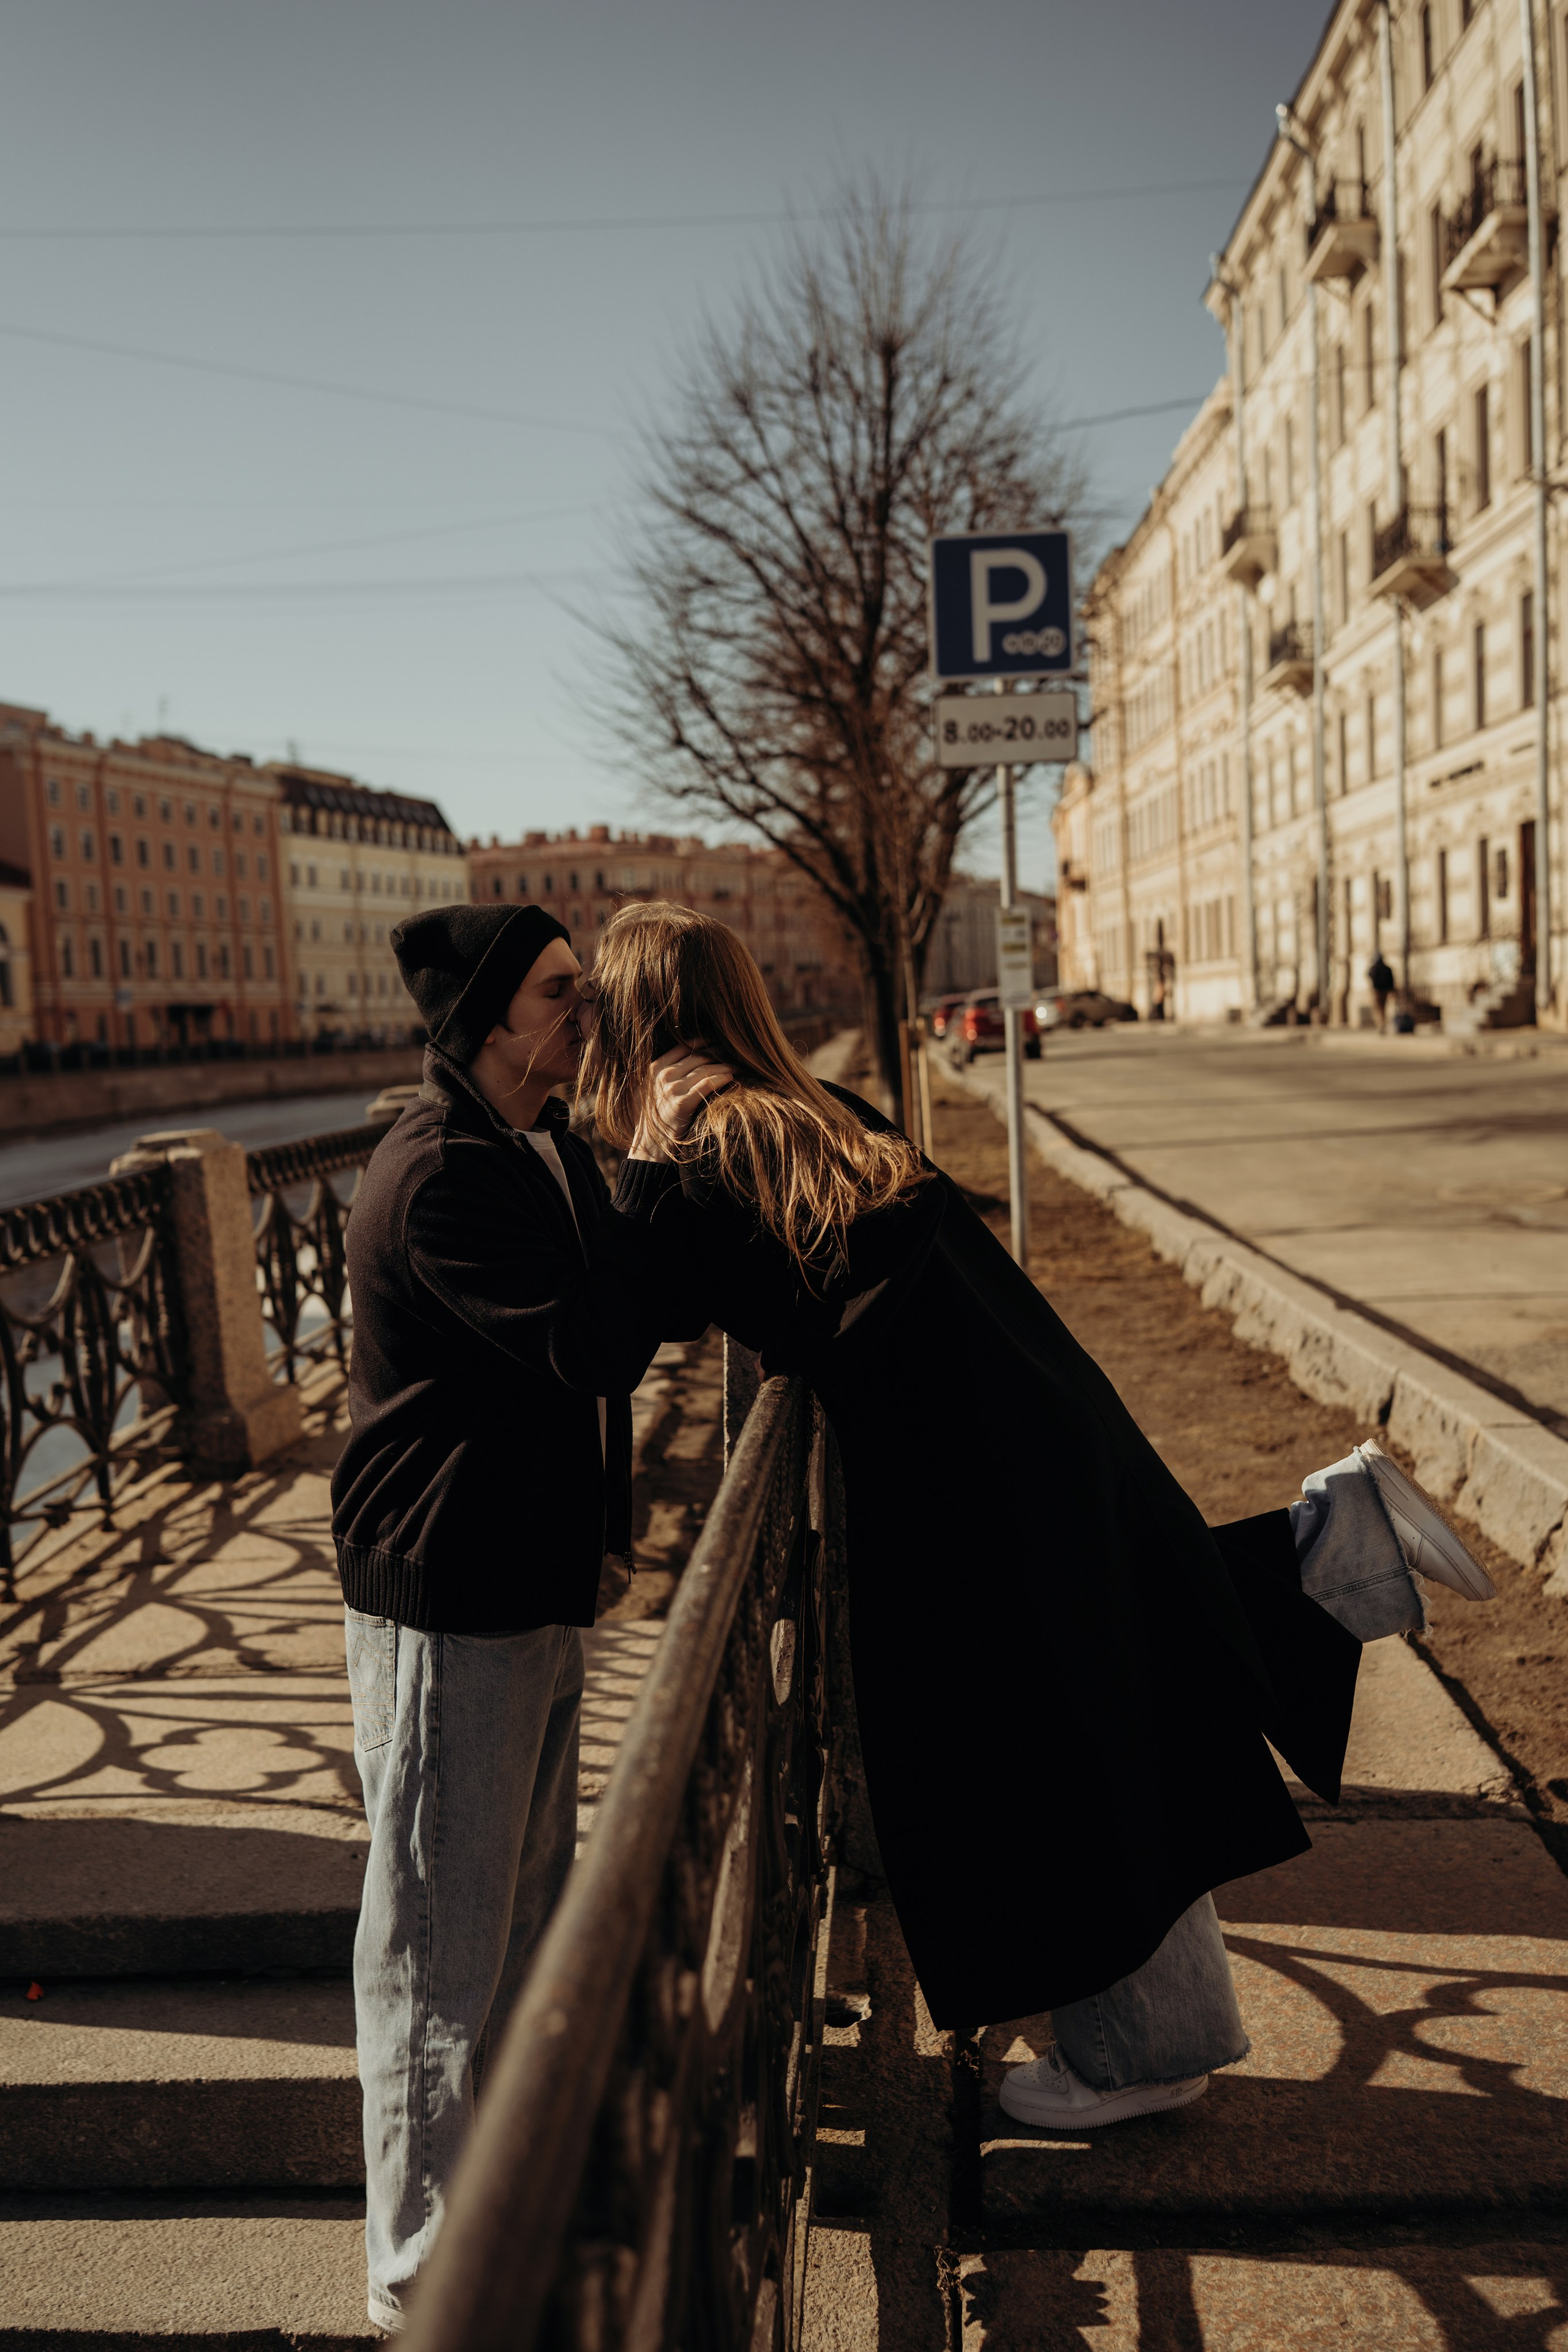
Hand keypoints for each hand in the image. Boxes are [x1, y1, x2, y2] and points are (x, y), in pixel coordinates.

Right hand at [629, 1045, 734, 1160]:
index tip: (716, 1042)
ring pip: (705, 1068)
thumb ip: (658, 1075)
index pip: (683, 1047)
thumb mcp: (644, 1091)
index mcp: (654, 1069)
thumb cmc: (650, 1119)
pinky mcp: (683, 1103)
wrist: (649, 1145)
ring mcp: (672, 1088)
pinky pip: (707, 1083)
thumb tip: (677, 1062)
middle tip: (733, 1054)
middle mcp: (662, 1075)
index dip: (703, 1042)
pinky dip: (721, 1078)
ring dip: (724, 1066)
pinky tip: (731, 1077)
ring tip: (736, 1066)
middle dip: (717, 1053)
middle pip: (697, 1056)